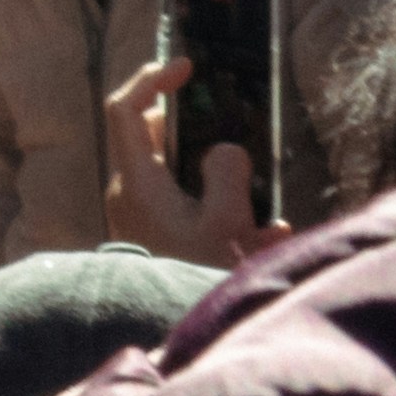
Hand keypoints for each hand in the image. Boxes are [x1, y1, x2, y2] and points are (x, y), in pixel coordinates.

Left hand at [95, 50, 278, 263]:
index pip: (126, 111)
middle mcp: (132, 192)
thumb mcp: (224, 224)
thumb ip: (228, 176)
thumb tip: (227, 151)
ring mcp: (143, 215)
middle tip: (229, 121)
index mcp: (136, 180)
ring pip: (181, 176)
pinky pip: (194, 210)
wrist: (168, 328)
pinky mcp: (161, 238)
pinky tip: (270, 233)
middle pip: (154, 139)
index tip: (185, 67)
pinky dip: (227, 213)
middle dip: (195, 129)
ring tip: (262, 202)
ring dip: (221, 178)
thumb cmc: (194, 275)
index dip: (150, 80)